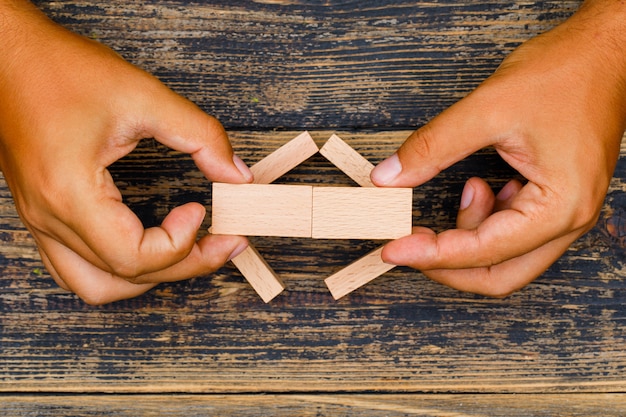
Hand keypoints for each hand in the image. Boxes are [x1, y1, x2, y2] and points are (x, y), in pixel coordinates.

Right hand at [0, 1, 251, 303]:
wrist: (7, 57)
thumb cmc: (61, 69)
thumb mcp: (144, 96)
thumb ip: (200, 136)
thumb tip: (237, 175)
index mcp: (69, 193)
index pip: (134, 257)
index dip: (181, 243)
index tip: (202, 208)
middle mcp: (50, 218)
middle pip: (125, 276)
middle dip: (185, 264)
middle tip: (224, 242)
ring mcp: (41, 221)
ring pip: (97, 285)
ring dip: (150, 276)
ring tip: (190, 251)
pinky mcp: (44, 215)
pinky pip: (78, 268)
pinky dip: (119, 269)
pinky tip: (150, 246)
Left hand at [371, 0, 625, 296]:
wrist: (603, 53)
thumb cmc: (565, 74)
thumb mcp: (487, 109)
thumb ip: (433, 148)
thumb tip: (390, 178)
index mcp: (559, 207)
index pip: (483, 251)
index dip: (430, 254)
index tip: (393, 249)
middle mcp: (568, 220)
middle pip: (497, 274)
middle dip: (447, 263)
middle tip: (409, 243)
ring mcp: (564, 213)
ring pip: (504, 257)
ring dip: (468, 237)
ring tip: (465, 187)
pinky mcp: (554, 200)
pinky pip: (512, 231)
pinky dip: (484, 220)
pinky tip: (479, 187)